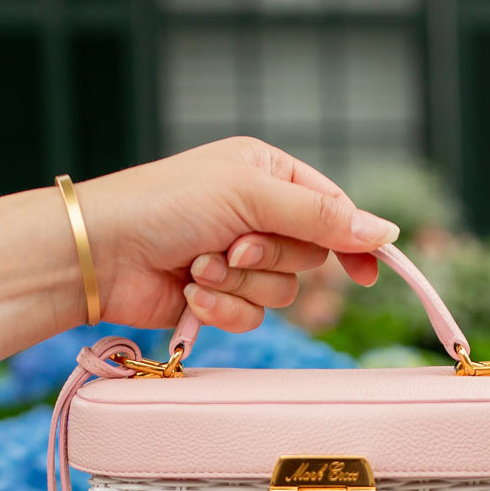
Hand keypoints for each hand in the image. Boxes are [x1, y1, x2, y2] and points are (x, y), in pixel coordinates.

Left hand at [75, 138, 398, 332]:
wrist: (102, 253)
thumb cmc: (165, 205)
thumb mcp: (251, 195)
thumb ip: (322, 216)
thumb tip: (387, 231)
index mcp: (267, 173)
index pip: (332, 209)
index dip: (353, 240)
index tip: (368, 272)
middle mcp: (256, 214)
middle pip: (309, 256)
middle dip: (270, 257)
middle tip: (233, 245)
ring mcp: (236, 259)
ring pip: (282, 292)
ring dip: (240, 284)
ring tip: (200, 266)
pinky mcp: (218, 298)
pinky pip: (252, 317)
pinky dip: (222, 308)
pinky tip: (190, 292)